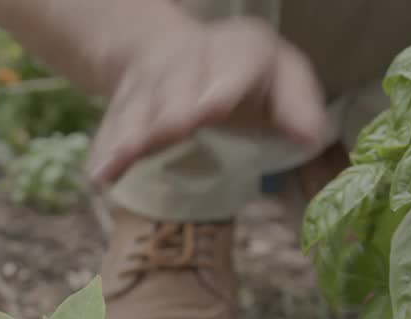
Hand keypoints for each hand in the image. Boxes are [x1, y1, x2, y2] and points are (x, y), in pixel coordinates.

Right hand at [86, 17, 328, 187]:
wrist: (171, 52)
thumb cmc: (243, 80)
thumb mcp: (279, 82)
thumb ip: (296, 108)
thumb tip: (311, 137)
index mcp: (240, 49)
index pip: (235, 63)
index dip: (222, 85)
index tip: (211, 108)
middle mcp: (190, 59)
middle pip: (178, 85)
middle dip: (173, 109)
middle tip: (172, 130)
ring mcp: (151, 82)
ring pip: (140, 107)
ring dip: (132, 134)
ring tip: (122, 159)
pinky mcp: (124, 108)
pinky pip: (112, 130)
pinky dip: (106, 152)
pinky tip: (99, 176)